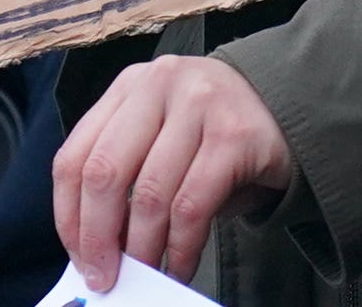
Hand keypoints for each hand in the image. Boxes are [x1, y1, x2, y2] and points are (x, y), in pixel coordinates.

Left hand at [55, 55, 292, 287]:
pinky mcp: (236, 133)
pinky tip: (180, 265)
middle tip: (103, 277)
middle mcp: (160, 83)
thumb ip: (126, 177)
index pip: (74, 157)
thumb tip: (95, 251)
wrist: (293, 106)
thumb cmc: (214, 135)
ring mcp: (200, 103)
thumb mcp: (160, 137)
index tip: (79, 258)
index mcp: (130, 87)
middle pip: (105, 173)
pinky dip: (181, 247)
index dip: (69, 217)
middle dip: (98, 238)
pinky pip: (192, 206)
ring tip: (145, 275)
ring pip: (149, 194)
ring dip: (142, 250)